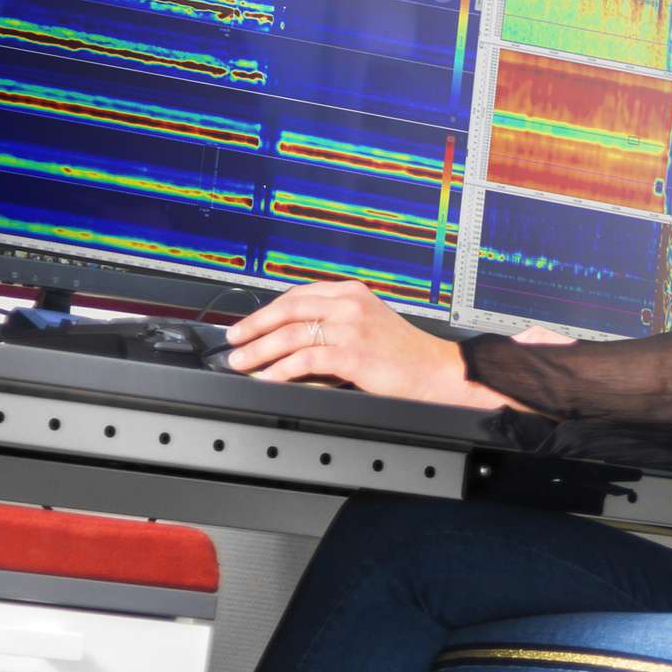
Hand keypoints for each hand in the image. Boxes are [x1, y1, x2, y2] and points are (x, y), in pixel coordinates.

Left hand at [221, 282, 497, 402]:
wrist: (437, 371)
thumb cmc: (406, 354)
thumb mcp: (370, 325)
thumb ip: (336, 324)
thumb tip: (294, 340)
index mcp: (353, 292)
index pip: (298, 295)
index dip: (267, 309)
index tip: (248, 323)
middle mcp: (349, 304)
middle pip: (288, 309)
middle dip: (254, 326)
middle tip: (234, 340)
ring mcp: (350, 327)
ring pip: (291, 334)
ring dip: (260, 350)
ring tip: (242, 362)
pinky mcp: (352, 353)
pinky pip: (305, 360)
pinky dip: (281, 370)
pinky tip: (269, 378)